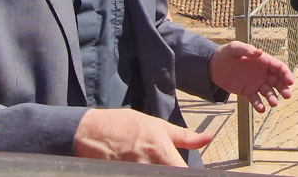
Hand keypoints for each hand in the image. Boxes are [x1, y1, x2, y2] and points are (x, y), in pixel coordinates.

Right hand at [74, 108, 211, 166]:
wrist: (88, 133)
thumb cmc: (125, 126)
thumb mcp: (158, 126)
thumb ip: (185, 137)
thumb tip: (209, 138)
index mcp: (161, 152)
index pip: (183, 173)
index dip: (188, 174)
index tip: (185, 170)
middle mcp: (149, 167)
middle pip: (169, 176)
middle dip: (170, 171)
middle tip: (162, 163)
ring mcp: (133, 174)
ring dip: (156, 172)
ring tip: (147, 162)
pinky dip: (138, 174)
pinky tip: (138, 168)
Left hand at [209, 41, 294, 111]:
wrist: (213, 67)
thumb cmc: (226, 54)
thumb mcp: (234, 48)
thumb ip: (247, 50)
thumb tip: (259, 53)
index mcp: (264, 61)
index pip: (279, 68)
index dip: (286, 74)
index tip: (290, 81)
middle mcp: (263, 73)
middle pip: (278, 81)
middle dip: (284, 88)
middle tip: (287, 95)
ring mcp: (256, 84)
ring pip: (269, 92)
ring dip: (273, 98)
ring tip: (273, 103)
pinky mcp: (248, 92)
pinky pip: (256, 100)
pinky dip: (259, 105)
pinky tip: (262, 109)